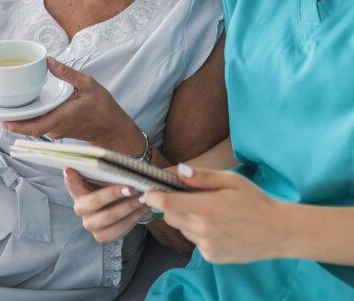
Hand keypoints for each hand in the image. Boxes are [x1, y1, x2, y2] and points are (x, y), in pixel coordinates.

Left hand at [2, 57, 144, 153]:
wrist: (113, 129)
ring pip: (34, 127)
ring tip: (5, 106)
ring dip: (20, 119)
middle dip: (12, 121)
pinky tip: (24, 107)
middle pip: (29, 128)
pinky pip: (40, 125)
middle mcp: (56, 127)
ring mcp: (56, 131)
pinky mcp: (58, 130)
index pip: (36, 127)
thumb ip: (68, 73)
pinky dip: (30, 118)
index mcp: (63, 117)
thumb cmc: (104, 108)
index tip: (2, 121)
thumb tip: (48, 61)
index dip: (18, 125)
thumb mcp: (89, 84)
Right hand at [64, 168, 149, 241]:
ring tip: (143, 198)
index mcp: (78, 190)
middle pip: (96, 201)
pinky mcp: (101, 236)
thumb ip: (104, 168)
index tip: (69, 169)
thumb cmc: (111, 184)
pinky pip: (118, 230)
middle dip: (114, 193)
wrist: (118, 205)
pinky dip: (133, 219)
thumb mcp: (106, 175)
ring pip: (109, 217)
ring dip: (129, 207)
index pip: (71, 182)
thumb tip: (109, 159)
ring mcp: (89, 224)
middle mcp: (80, 208)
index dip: (70, 178)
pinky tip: (143, 209)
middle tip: (131, 188)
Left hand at [143, 164, 282, 263]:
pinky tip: (218, 225)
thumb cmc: (254, 200)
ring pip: (182, 228)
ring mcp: (207, 246)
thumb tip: (178, 171)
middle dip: (172, 205)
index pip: (167, 203)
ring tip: (210, 210)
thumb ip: (202, 177)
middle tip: (189, 195)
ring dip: (187, 218)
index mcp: (206, 208)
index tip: (149, 190)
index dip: (153, 196)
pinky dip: (199, 231)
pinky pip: (195, 240)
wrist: (277, 232)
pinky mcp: (212, 256)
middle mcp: (203, 230)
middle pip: (170, 216)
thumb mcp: (230, 180)